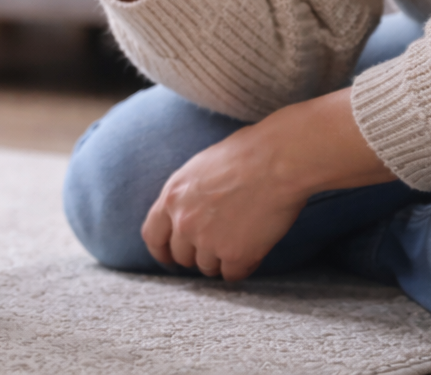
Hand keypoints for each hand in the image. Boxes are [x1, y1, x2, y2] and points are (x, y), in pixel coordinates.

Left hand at [141, 121, 310, 280]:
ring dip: (220, 260)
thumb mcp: (198, 168)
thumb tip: (185, 212)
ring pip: (207, 268)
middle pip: (181, 256)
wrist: (277, 160)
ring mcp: (209, 241)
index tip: (169, 258)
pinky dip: (242, 267)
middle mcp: (184, 223)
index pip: (153, 236)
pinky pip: (233, 275)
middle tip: (215, 246)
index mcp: (172, 197)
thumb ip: (186, 195)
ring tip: (240, 241)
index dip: (161, 251)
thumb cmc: (245, 154)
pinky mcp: (236, 255)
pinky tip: (253, 251)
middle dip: (196, 255)